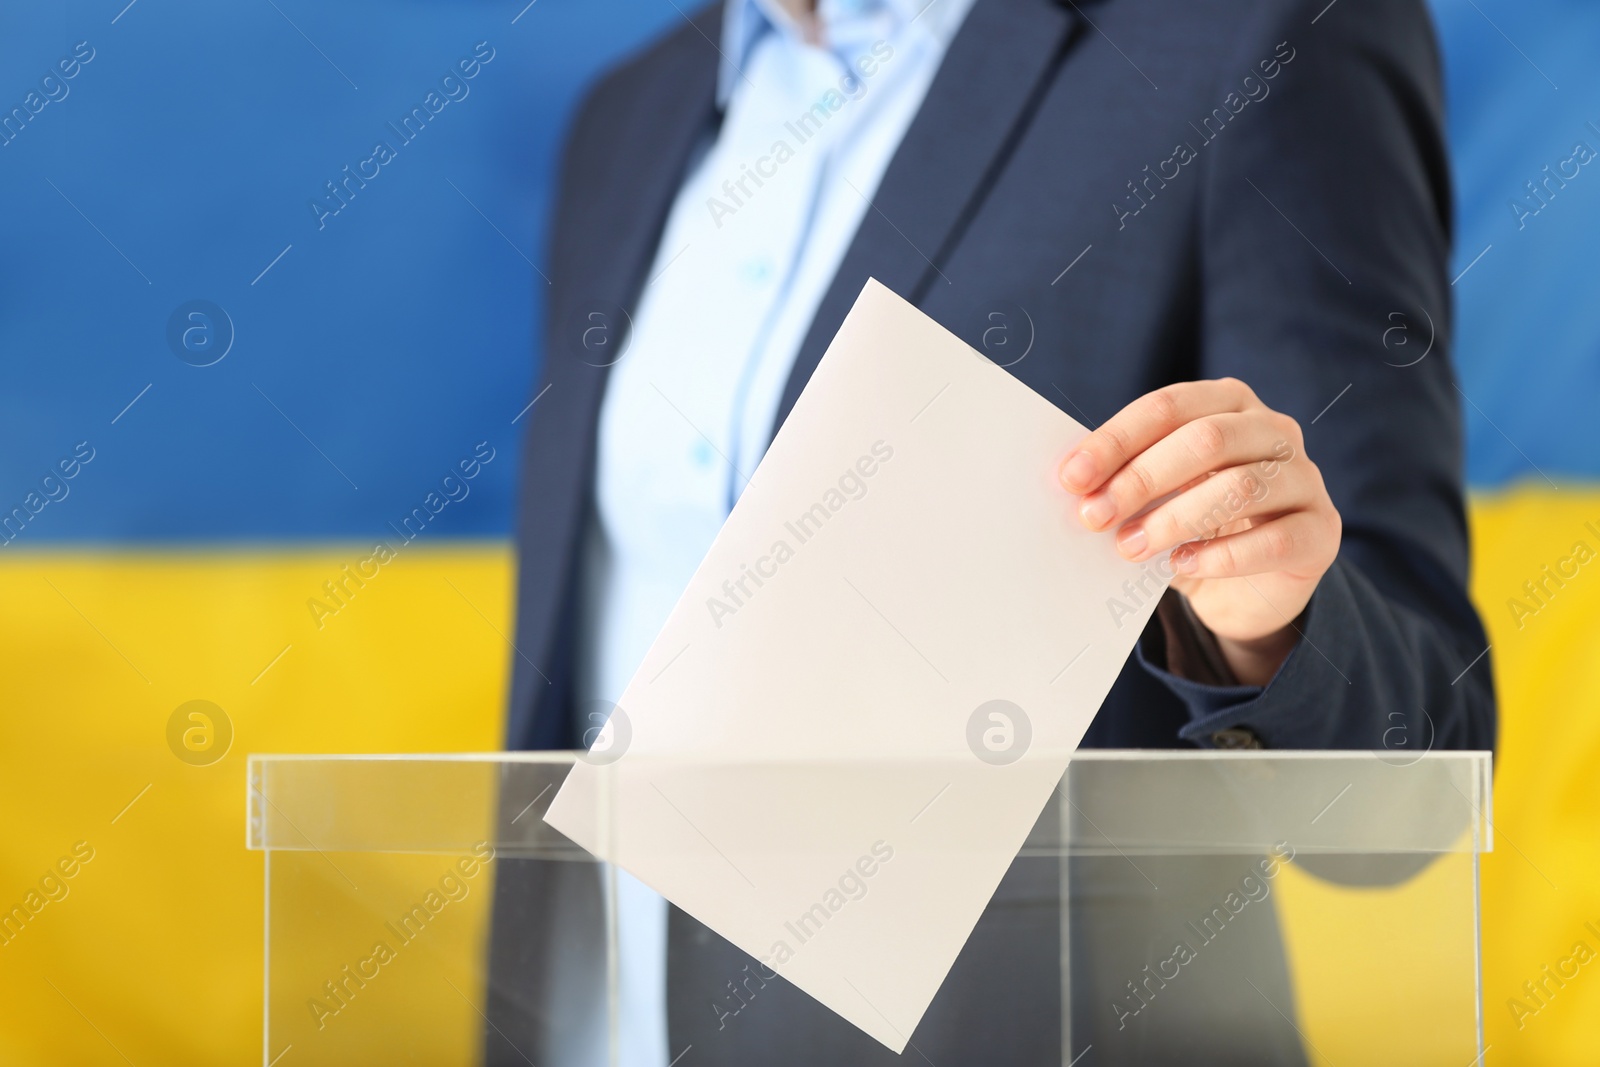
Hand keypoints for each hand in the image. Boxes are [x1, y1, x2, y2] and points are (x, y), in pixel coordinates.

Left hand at [1059, 378, 1341, 685]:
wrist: (1249, 588)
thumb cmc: (1194, 525)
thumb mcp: (1157, 496)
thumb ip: (1126, 482)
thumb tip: (1074, 487)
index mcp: (1229, 403)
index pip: (1169, 406)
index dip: (1116, 440)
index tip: (1072, 478)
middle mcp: (1275, 431)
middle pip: (1206, 440)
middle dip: (1141, 478)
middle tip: (1094, 517)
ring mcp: (1305, 479)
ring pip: (1241, 487)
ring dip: (1173, 520)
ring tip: (1130, 548)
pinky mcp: (1322, 532)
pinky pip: (1275, 539)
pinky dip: (1221, 556)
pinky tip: (1181, 566)